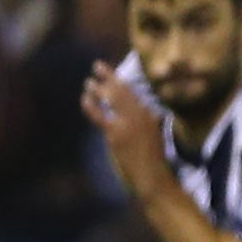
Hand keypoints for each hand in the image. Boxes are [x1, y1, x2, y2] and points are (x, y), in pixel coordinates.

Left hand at [80, 62, 171, 198]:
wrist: (151, 176)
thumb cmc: (154, 157)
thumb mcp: (156, 133)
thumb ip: (149, 119)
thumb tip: (145, 109)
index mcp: (149, 114)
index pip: (131, 90)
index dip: (116, 77)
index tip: (106, 68)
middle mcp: (139, 115)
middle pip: (120, 90)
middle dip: (107, 76)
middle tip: (96, 66)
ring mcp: (127, 124)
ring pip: (110, 100)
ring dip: (97, 89)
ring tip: (88, 82)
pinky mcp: (115, 134)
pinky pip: (99, 116)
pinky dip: (91, 106)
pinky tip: (85, 99)